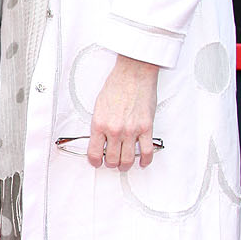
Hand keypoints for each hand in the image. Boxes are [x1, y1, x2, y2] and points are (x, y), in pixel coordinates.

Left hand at [88, 55, 158, 170]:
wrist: (133, 74)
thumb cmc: (117, 85)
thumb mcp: (99, 105)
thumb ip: (100, 123)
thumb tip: (99, 138)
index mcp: (99, 124)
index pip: (94, 153)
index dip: (95, 162)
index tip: (97, 162)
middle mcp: (115, 130)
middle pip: (112, 159)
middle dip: (111, 164)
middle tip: (111, 163)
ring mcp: (131, 130)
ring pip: (128, 159)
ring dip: (125, 165)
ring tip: (124, 164)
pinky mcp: (146, 128)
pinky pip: (146, 151)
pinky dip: (145, 160)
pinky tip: (142, 161)